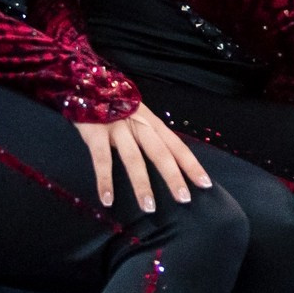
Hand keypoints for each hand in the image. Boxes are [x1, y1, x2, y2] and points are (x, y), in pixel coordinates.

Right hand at [76, 103, 212, 213]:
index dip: (191, 165)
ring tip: (149, 207)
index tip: (205, 184)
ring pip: (134, 159)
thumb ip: (151, 137)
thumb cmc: (116, 108)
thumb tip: (169, 164)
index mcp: (153, 124)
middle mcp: (140, 126)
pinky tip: (107, 200)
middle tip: (184, 199)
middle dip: (174, 177)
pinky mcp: (96, 133)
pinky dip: (105, 181)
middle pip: (161, 153)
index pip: (177, 146)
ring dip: (142, 184)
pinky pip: (102, 160)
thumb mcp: (139, 118)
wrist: (88, 86)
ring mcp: (118, 129)